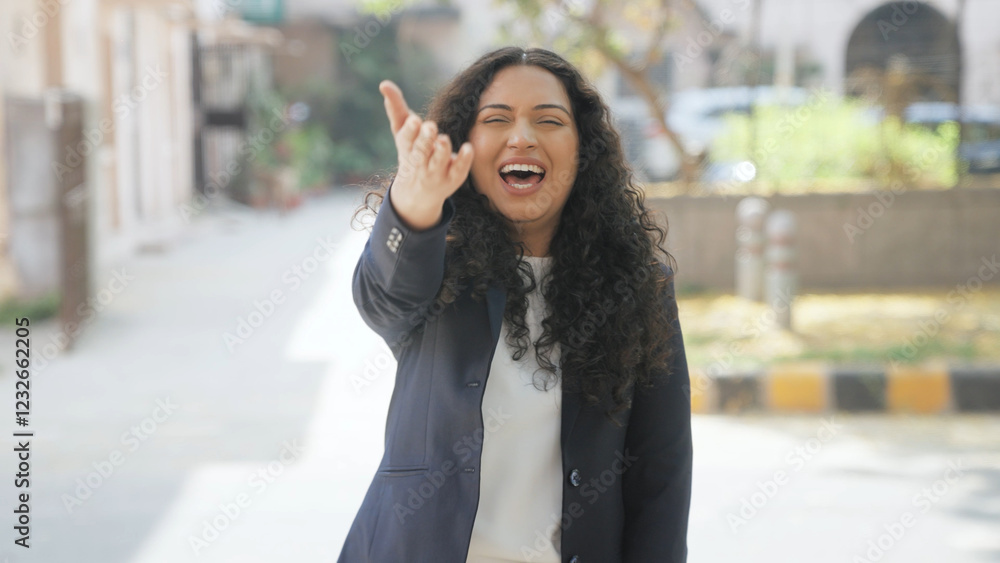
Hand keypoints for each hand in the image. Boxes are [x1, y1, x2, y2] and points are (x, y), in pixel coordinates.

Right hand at [380, 80, 473, 230]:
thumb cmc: (411, 152)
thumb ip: (396, 108)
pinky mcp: (453, 178)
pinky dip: (463, 160)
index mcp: (407, 148)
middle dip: (425, 139)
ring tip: (443, 139)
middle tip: (430, 126)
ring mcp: (437, 171)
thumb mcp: (402, 132)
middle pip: (421, 151)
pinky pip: (459, 170)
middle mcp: (420, 162)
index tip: (415, 120)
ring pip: (439, 161)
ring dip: (441, 150)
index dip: (410, 131)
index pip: (406, 140)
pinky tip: (468, 148)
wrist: (419, 193)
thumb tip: (384, 84)